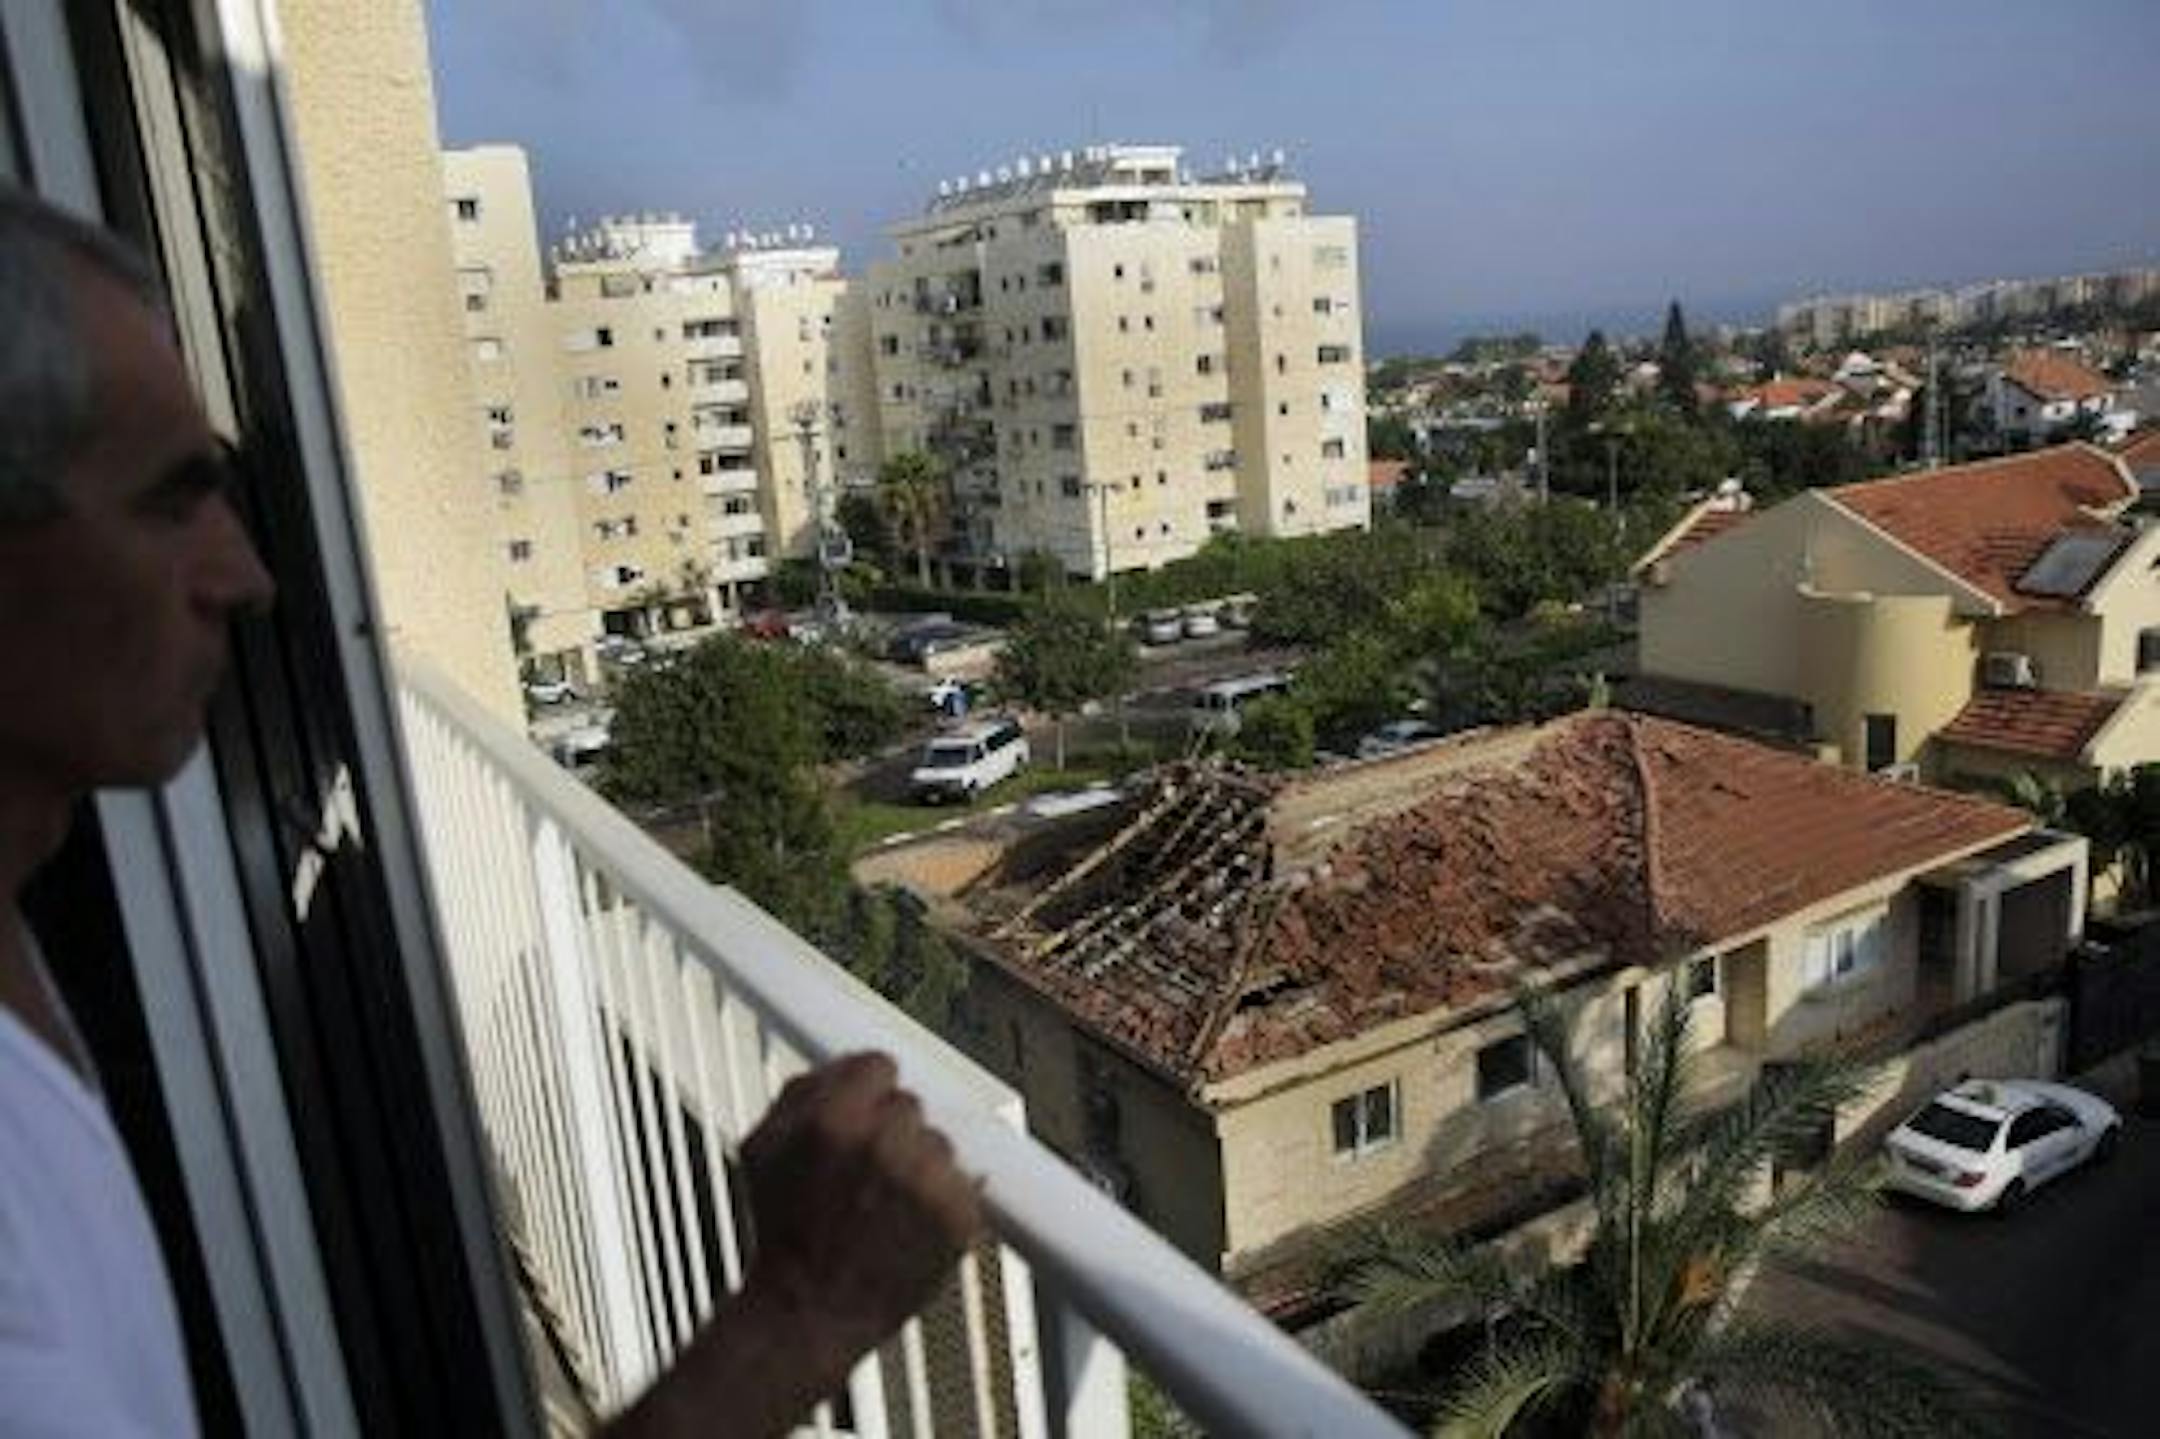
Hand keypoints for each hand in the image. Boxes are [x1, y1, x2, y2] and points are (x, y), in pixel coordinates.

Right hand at [606, 1053, 982, 1438]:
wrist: (809, 1313)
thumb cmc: (784, 1237)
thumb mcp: (762, 1150)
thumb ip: (801, 1092)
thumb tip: (840, 1063)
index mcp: (834, 1119)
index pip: (878, 1065)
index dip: (869, 1090)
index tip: (866, 1109)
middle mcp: (885, 1142)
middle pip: (910, 1104)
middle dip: (890, 1130)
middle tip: (866, 1171)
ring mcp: (926, 1179)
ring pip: (938, 1143)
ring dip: (919, 1165)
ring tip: (884, 1204)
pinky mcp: (957, 1214)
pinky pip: (965, 1183)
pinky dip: (943, 1200)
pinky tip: (908, 1223)